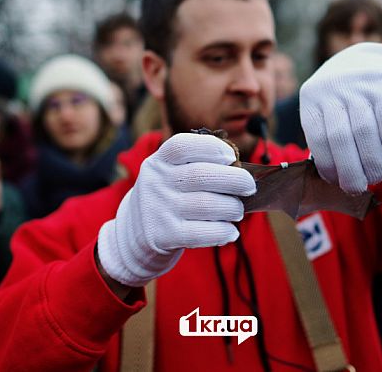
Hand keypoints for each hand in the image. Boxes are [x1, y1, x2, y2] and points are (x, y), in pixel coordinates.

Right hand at [97, 133, 256, 286]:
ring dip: (232, 208)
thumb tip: (242, 172)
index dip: (212, 147)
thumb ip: (197, 167)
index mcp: (159, 161)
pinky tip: (230, 232)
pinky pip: (202, 232)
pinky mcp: (163, 236)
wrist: (132, 236)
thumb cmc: (167, 199)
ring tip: (237, 211)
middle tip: (249, 187)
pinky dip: (223, 232)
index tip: (231, 156)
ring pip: (207, 204)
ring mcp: (157, 209)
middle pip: (202, 175)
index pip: (183, 145)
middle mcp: (155, 182)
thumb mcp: (170, 175)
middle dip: (235, 180)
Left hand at [299, 42, 381, 192]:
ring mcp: (358, 85)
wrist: (363, 62)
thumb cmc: (339, 101)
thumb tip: (336, 180)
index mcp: (311, 99)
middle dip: (351, 169)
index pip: (318, 139)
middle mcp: (332, 89)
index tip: (337, 183)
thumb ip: (326, 140)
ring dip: (372, 161)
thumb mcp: (324, 111)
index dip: (328, 166)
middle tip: (358, 188)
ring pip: (365, 131)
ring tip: (376, 177)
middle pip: (341, 137)